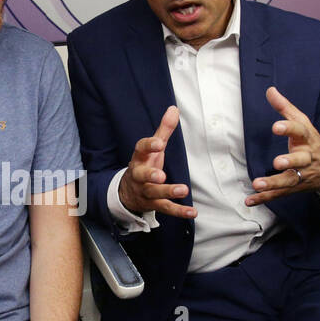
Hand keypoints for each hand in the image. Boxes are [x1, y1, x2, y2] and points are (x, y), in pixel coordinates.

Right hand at [118, 105, 195, 219]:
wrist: (127, 192)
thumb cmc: (144, 165)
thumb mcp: (152, 148)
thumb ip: (163, 130)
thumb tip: (174, 108)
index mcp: (139, 158)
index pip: (140, 149)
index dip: (149, 146)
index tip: (159, 143)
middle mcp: (139, 176)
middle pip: (142, 175)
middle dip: (151, 175)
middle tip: (162, 176)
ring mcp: (145, 191)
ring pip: (154, 193)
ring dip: (168, 192)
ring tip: (183, 190)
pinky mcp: (152, 205)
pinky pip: (165, 209)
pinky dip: (179, 211)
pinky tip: (192, 212)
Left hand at [246, 87, 319, 205]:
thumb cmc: (312, 142)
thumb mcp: (303, 123)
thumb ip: (285, 108)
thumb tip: (270, 90)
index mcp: (307, 139)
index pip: (300, 131)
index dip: (289, 128)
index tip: (276, 126)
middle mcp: (307, 158)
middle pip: (300, 160)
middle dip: (290, 161)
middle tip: (277, 162)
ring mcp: (302, 175)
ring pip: (289, 180)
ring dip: (273, 183)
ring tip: (257, 184)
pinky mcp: (295, 188)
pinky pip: (279, 194)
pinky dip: (264, 198)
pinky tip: (250, 200)